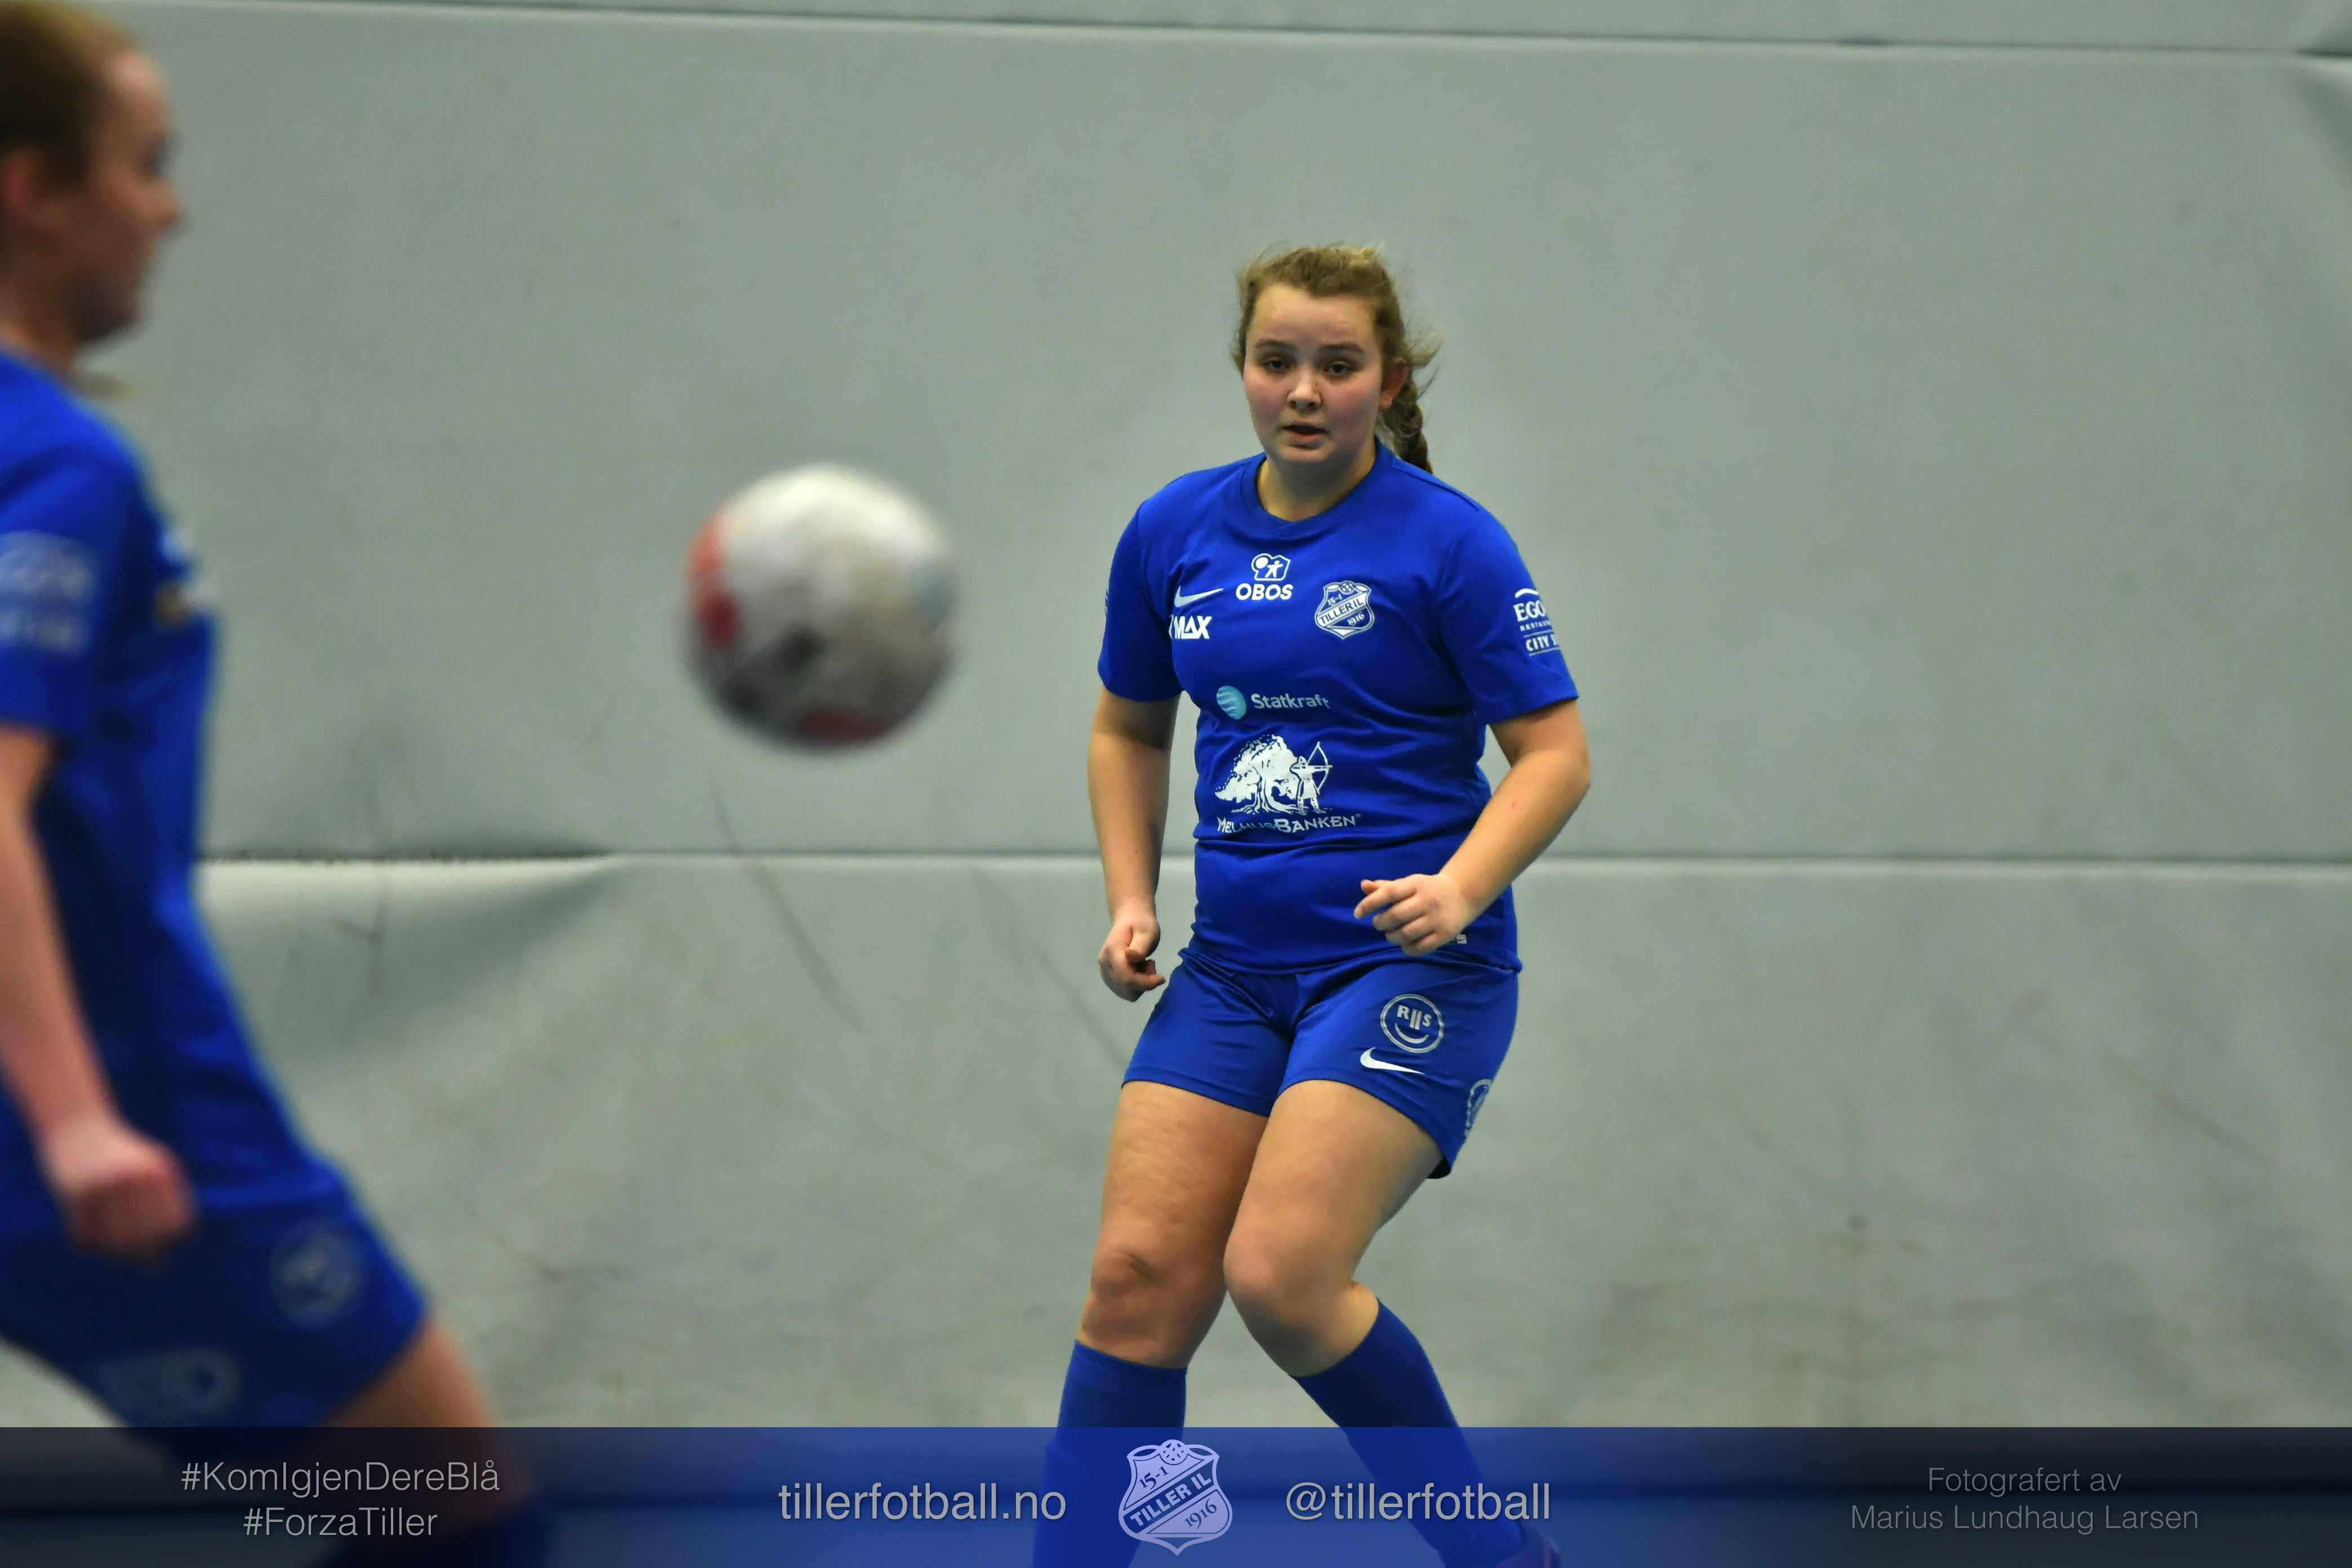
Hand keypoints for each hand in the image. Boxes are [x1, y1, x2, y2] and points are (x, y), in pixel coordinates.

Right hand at [36, 1112, 195, 1265]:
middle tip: (141, 1261)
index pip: (176, 1224)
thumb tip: (180, 1241)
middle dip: (145, 1255)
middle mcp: (136, 1178)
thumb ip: (168, 1196)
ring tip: (114, 1251)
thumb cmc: (121, 1152)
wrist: (78, 1124)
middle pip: (146, 1238)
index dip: (171, 1241)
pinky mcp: (75, 1192)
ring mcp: (105, 1185)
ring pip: (115, 1242)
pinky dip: (86, 1243)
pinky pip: (84, 1236)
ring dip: (115, 1253)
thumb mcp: (153, 1165)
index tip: (162, 1246)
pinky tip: (87, 1238)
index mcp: (161, 1172)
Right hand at [1097, 907, 1165, 1000]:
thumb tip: (1132, 957)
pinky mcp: (1109, 978)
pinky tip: (1138, 971)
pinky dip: (1136, 986)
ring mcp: (1105, 972)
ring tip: (1143, 966)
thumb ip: (1141, 945)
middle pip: (1125, 988)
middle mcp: (1104, 964)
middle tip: (1150, 964)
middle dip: (1143, 982)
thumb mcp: (1147, 931)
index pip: (1127, 977)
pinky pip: (1125, 991)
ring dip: (1140, 985)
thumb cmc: (1141, 925)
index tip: (1161, 978)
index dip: (1146, 982)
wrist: (1129, 921)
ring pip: (1126, 993)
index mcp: (1112, 951)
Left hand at [1355, 873, 1477, 955]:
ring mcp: (1437, 919)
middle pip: (1396, 916)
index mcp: (1416, 884)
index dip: (1370, 903)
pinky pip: (1419, 948)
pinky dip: (1406, 948)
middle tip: (1379, 924)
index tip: (1358, 913)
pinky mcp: (1444, 935)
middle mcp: (1428, 900)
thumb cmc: (1427, 889)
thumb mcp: (1409, 884)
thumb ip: (1386, 887)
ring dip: (1391, 937)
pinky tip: (1404, 943)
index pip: (1389, 893)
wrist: (1463, 894)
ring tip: (1391, 934)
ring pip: (1406, 934)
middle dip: (1380, 923)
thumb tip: (1363, 885)